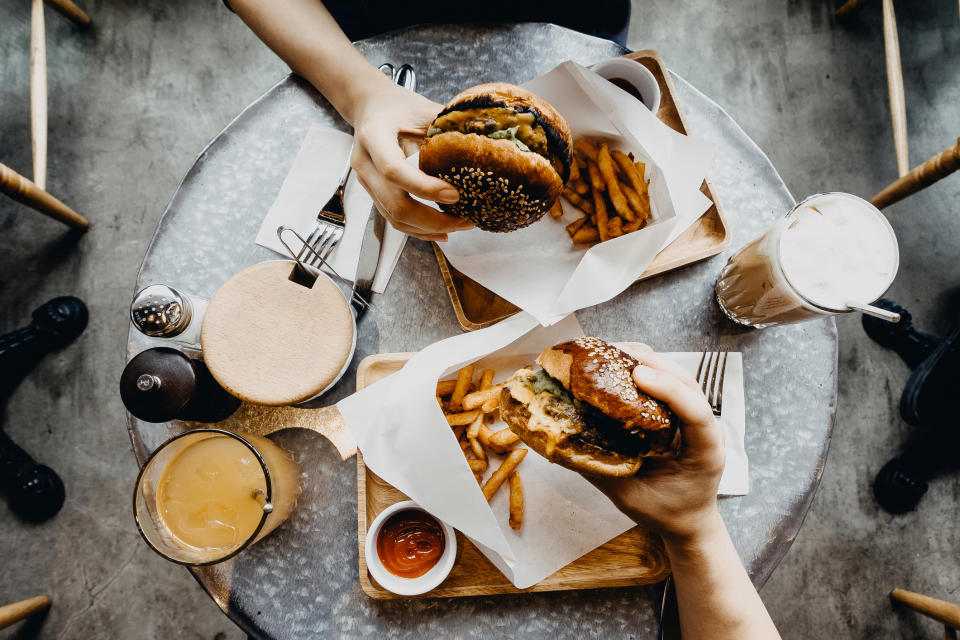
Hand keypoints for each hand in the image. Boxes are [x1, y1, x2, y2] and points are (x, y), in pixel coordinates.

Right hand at [348, 80, 473, 240]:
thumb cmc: (399, 107)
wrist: (371, 108)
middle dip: (432, 219)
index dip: (424, 187)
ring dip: (428, 229)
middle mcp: (365, 163)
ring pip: (394, 218)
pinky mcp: (374, 193)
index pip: (394, 170)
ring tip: (459, 225)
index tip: (454, 195)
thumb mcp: (424, 108)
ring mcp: (367, 182)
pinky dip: (419, 230)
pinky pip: (394, 219)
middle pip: (395, 204)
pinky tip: (442, 231)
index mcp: (374, 136)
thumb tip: (487, 141)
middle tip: (464, 219)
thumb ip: (448, 126)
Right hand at [590, 344, 725, 543]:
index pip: (696, 412)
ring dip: (647, 360)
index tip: (638, 375)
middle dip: (651, 363)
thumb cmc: (665, 513)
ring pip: (678, 376)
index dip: (668, 389)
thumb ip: (601, 471)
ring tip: (611, 351)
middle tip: (612, 351)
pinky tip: (620, 365)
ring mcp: (697, 417)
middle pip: (686, 383)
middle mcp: (707, 428)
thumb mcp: (630, 498)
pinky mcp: (682, 412)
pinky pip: (668, 383)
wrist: (689, 521)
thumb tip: (564, 442)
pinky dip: (646, 369)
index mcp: (706, 452)